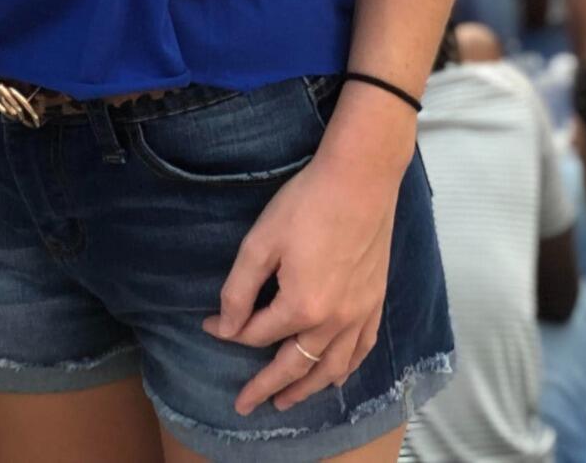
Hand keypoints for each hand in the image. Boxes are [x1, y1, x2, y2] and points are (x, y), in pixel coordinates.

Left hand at [203, 137, 401, 414]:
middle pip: (294, 365)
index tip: (210, 327)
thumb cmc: (305, 203)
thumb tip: (225, 327)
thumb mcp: (261, 241)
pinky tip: (335, 375)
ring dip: (306, 389)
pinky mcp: (375, 304)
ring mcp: (358, 316)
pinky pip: (360, 352)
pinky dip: (344, 370)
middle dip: (267, 387)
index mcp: (301, 306)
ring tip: (287, 402)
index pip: (258, 334)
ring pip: (330, 368)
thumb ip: (240, 289)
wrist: (360, 180)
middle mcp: (333, 322)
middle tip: (245, 405)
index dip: (230, 333)